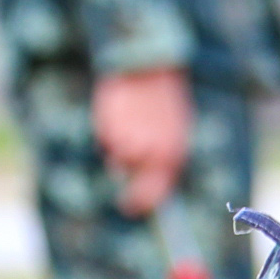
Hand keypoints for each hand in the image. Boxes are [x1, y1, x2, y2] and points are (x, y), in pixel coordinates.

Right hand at [91, 68, 196, 216]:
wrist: (148, 69)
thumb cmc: (163, 102)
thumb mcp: (174, 132)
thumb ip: (164, 160)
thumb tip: (155, 190)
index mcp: (172, 154)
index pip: (156, 194)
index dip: (143, 205)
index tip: (133, 209)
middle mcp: (150, 153)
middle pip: (134, 187)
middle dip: (130, 195)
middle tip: (124, 199)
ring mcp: (128, 141)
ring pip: (117, 161)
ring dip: (120, 152)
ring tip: (129, 129)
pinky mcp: (110, 128)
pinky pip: (105, 141)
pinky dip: (109, 134)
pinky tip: (119, 116)